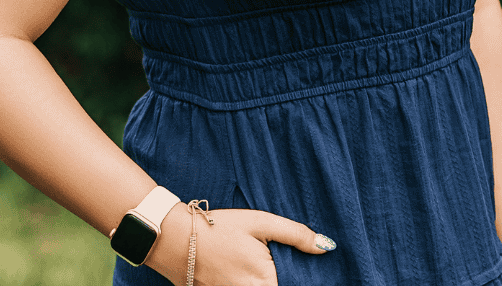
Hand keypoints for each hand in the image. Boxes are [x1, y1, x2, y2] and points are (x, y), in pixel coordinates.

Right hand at [145, 203, 334, 285]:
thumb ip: (295, 234)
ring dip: (269, 280)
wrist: (174, 239)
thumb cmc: (219, 227)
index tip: (305, 269)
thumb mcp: (259, 222)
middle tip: (269, 257)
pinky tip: (242, 269)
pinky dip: (252, 283)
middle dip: (286, 278)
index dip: (304, 278)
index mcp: (266, 281)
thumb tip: (327, 247)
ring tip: (252, 261)